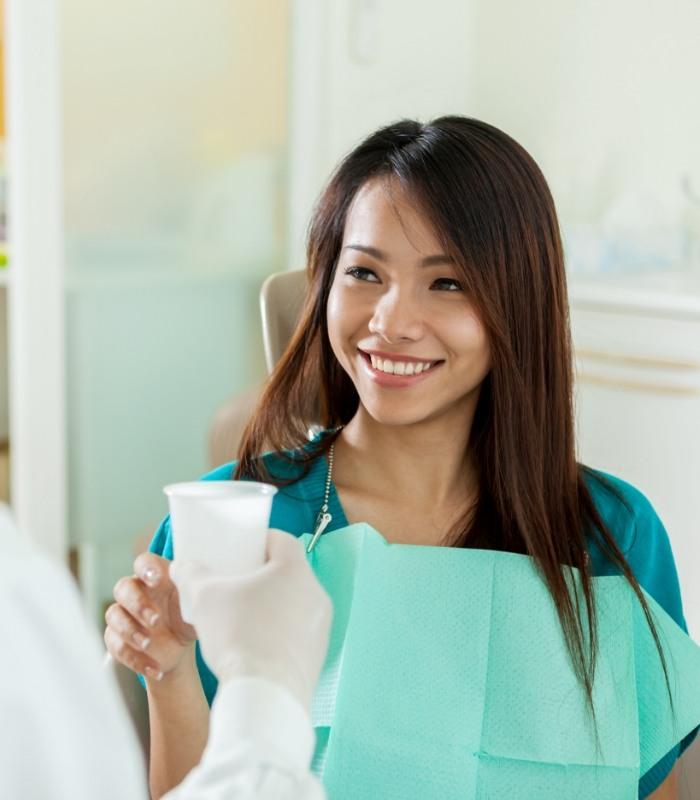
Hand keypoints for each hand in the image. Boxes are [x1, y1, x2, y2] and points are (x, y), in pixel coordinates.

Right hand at [104, 553, 196, 680]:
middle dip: (137, 604)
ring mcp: (124, 614)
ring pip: (113, 615)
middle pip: (123, 587)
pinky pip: (116, 646)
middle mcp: (136, 592)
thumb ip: (193, 590)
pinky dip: (135, 659)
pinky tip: (155, 668)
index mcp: (156, 577)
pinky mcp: (117, 638)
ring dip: (130, 631)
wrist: (181, 649)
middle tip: (155, 620)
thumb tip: (196, 581)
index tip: (157, 580)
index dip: (147, 568)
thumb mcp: (196, 604)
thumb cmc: (188, 617)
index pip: (143, 562)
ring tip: (149, 645)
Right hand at [170, 529, 332, 711]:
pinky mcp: (319, 653)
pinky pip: (299, 631)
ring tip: (243, 616)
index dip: (259, 541)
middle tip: (237, 583)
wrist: (263, 696)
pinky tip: (256, 644)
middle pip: (288, 572)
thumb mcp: (203, 598)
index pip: (281, 539)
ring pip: (295, 602)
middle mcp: (315, 592)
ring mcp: (321, 624)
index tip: (241, 550)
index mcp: (294, 569)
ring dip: (273, 604)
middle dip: (262, 575)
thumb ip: (191, 574)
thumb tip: (182, 566)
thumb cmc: (237, 638)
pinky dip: (281, 631)